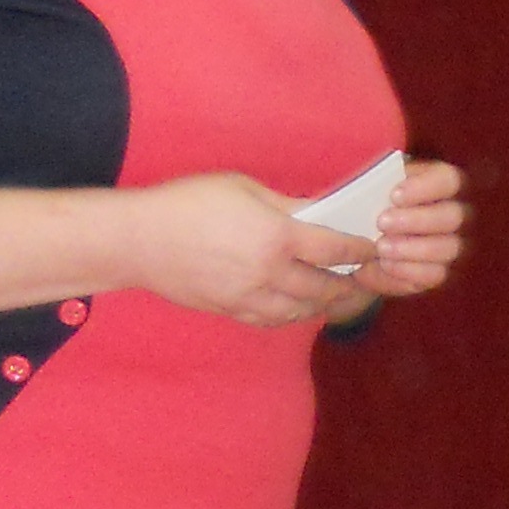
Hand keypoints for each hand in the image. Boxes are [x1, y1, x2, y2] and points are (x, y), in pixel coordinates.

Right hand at [127, 174, 382, 328]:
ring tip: (336, 295)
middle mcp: (268, 274)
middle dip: (348, 285)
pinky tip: (296, 306)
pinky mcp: (229, 311)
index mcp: (277, 237)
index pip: (334, 250)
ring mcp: (248, 298)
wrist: (137, 240)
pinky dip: (291, 314)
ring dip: (322, 304)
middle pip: (323, 289)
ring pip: (300, 311)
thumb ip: (286, 205)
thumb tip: (319, 213)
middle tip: (363, 280)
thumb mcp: (244, 188)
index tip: (371, 249)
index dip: (359, 251)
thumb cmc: (188, 203)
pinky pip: (271, 320)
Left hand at [358, 159, 468, 301]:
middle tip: (382, 223)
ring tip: (381, 248)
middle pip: (453, 216)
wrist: (353, 246)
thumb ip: (375, 182)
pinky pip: (436, 274)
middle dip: (417, 220)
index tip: (395, 196)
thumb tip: (371, 179)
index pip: (449, 180)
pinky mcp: (437, 272)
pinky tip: (386, 265)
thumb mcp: (367, 188)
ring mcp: (448, 245)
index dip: (427, 187)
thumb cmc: (363, 208)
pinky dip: (410, 270)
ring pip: (449, 247)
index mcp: (436, 184)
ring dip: (414, 248)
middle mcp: (449, 214)